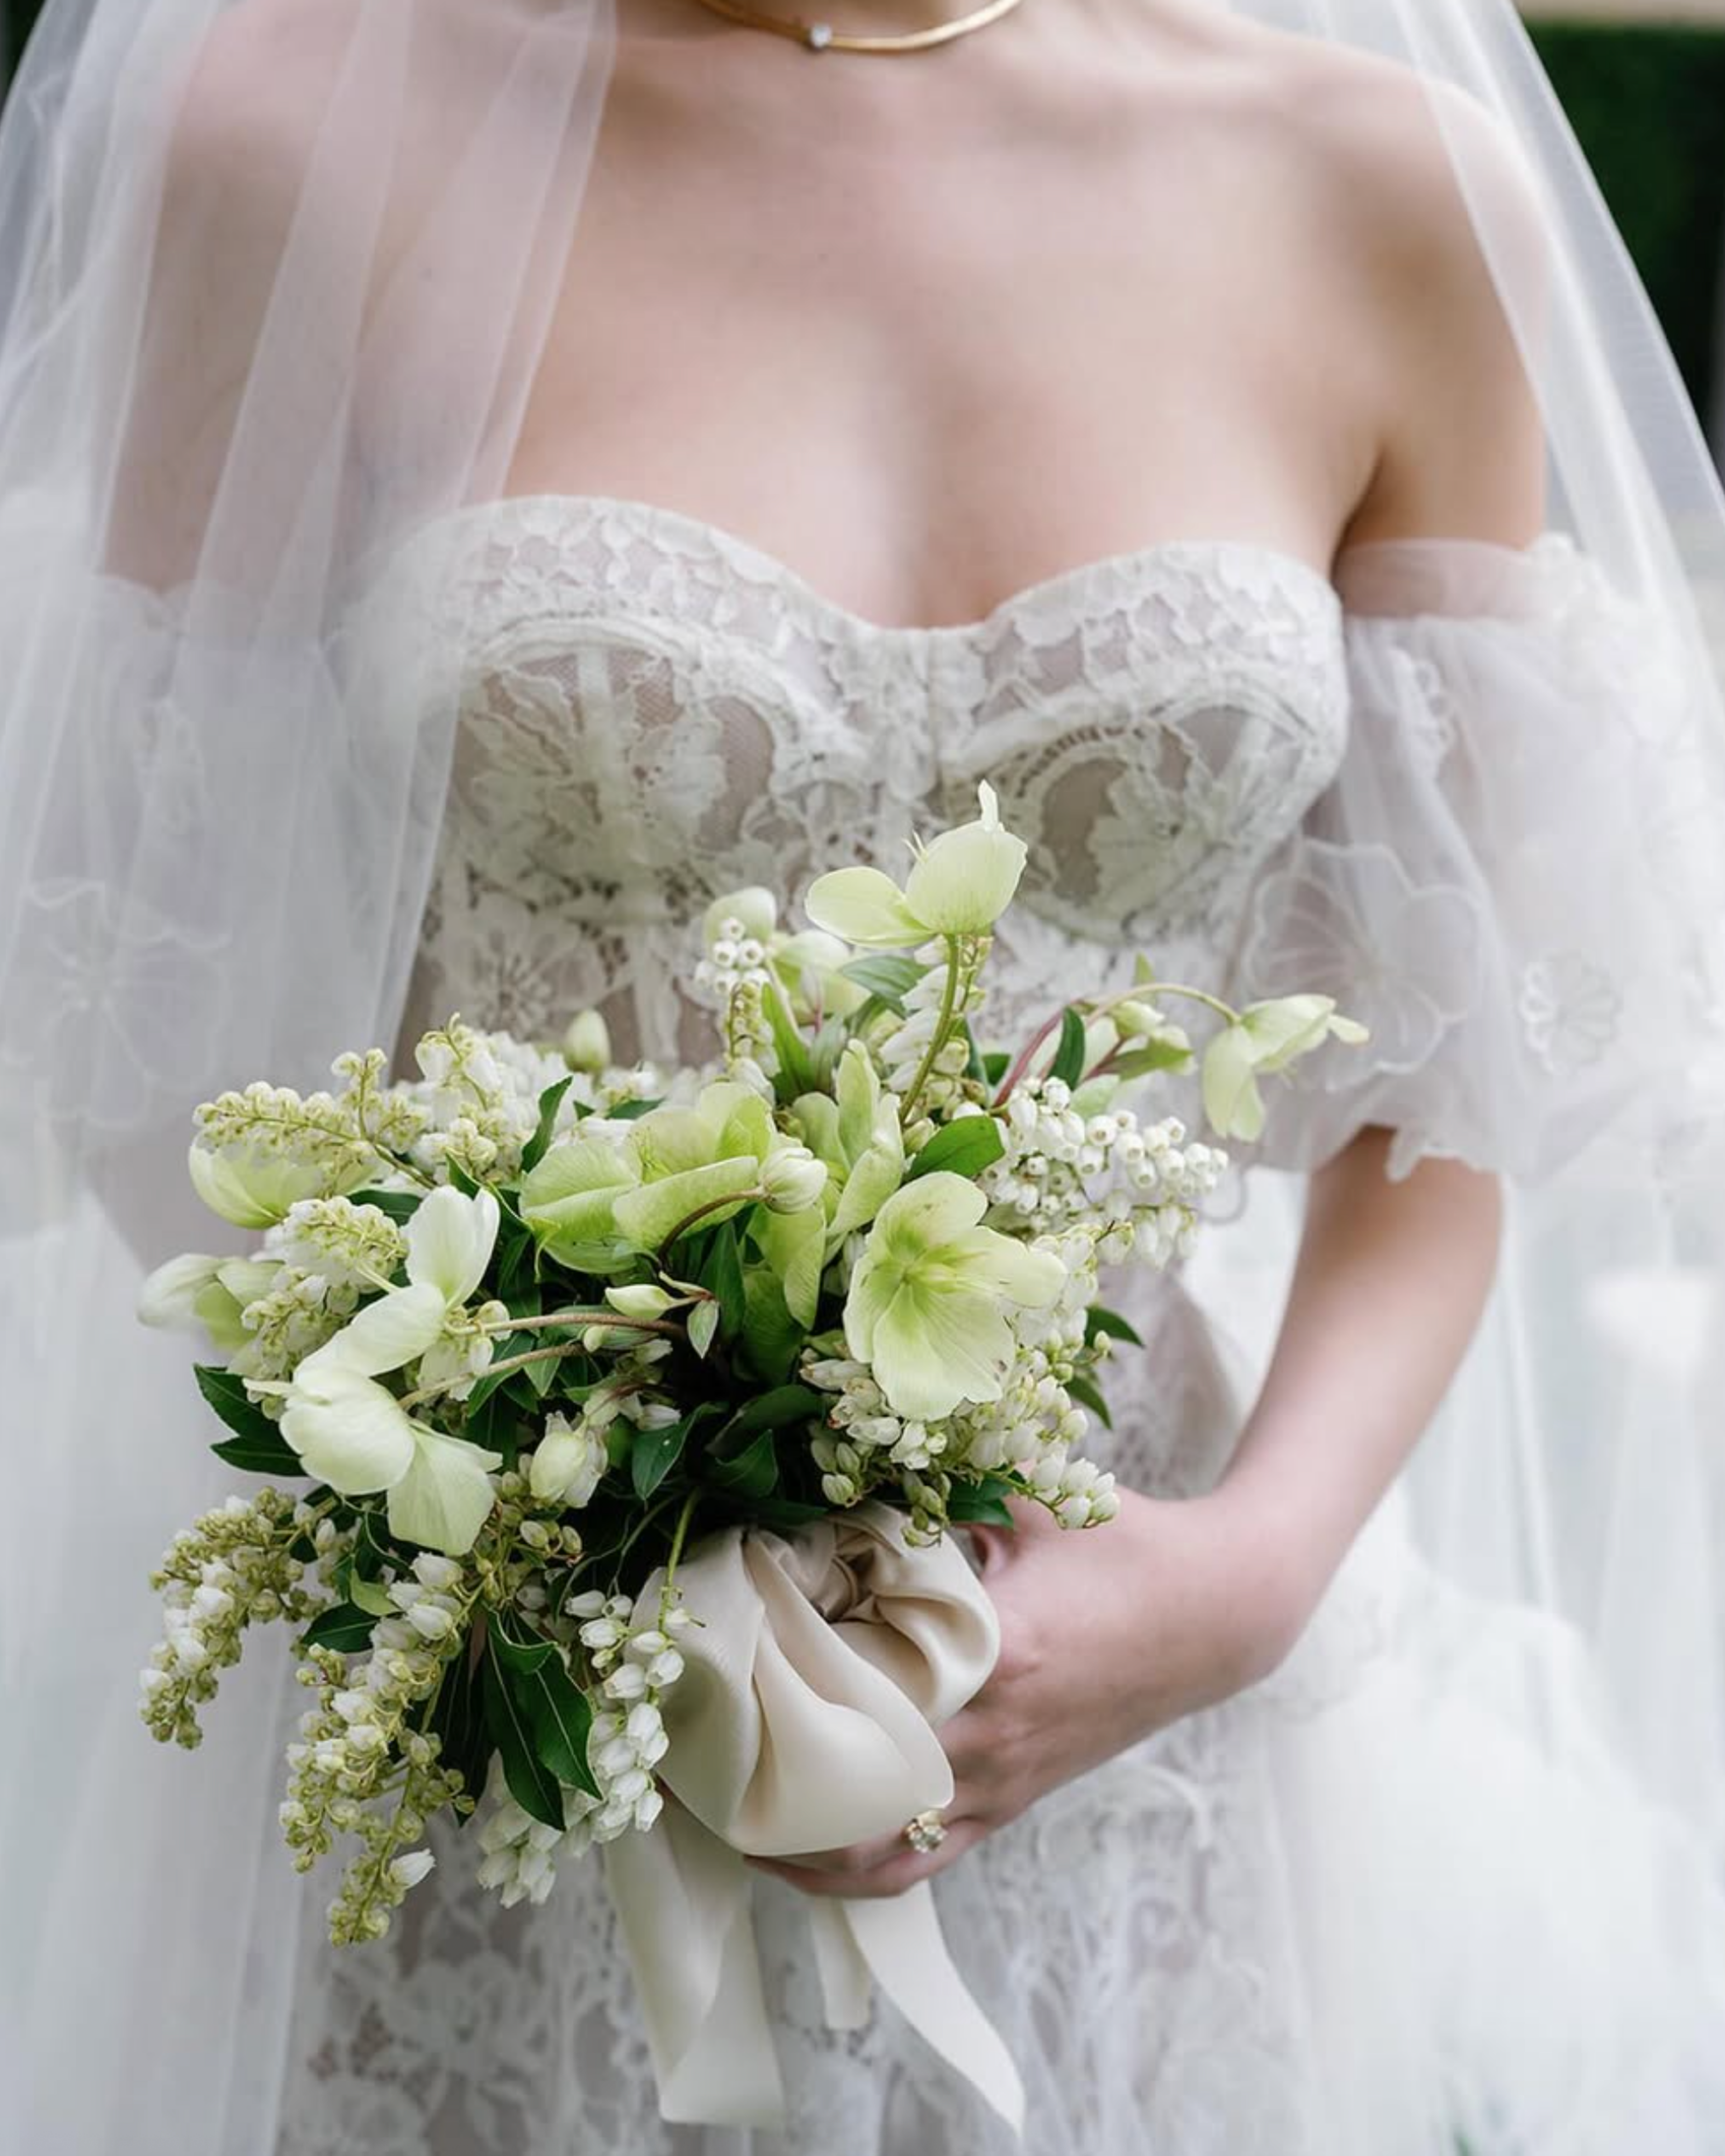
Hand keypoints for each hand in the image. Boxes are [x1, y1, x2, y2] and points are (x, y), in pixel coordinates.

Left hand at [747, 1484, 1305, 1901]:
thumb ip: (941, 1486)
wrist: (1218, 1612)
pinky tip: (799, 1857)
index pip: (858, 1684)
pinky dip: (852, 1872)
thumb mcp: (1033, 1497)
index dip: (778, 1685)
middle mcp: (989, 1733)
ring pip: (875, 1849)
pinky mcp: (1013, 1803)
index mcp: (992, 1651)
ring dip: (792, 1845)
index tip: (708, 1666)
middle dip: (760, 1779)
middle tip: (682, 1751)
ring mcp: (1001, 1781)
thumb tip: (836, 1465)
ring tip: (718, 1813)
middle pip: (848, 1784)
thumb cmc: (1124, 1544)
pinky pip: (922, 1864)